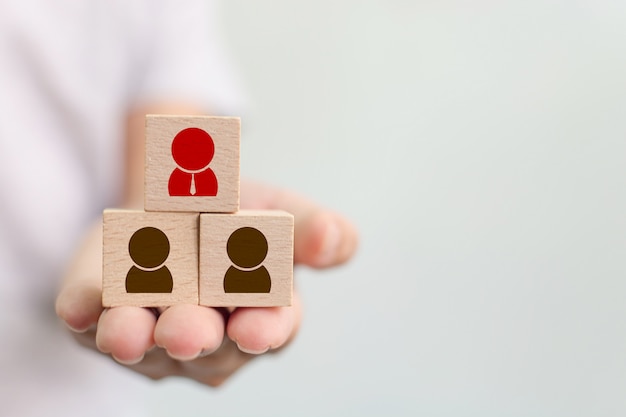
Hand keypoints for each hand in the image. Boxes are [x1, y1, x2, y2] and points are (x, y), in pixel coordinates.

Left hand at [56, 180, 357, 385]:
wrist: (172, 202)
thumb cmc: (234, 215)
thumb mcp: (277, 207)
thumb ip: (308, 226)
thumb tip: (331, 239)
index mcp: (261, 310)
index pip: (272, 329)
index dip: (266, 330)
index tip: (255, 330)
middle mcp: (210, 335)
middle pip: (206, 348)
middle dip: (194, 338)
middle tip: (185, 332)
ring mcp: (153, 335)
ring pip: (143, 345)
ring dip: (134, 337)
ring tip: (126, 329)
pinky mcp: (101, 318)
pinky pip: (89, 322)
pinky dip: (85, 312)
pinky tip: (81, 304)